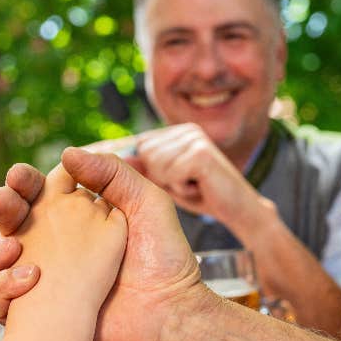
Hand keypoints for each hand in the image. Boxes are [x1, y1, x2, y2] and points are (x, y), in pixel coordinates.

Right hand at [0, 150, 202, 340]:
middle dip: (2, 206)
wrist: (167, 318)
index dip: (23, 181)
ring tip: (11, 246)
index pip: (36, 193)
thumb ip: (112, 172)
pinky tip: (26, 279)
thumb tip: (66, 153)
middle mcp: (51, 247)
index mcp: (74, 218)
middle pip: (8, 222)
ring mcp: (38, 281)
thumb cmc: (164, 261)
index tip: (21, 177)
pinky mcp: (33, 315)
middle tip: (6, 201)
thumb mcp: (147, 204)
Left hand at [133, 123, 263, 226]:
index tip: (150, 173)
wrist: (238, 210)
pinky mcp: (201, 153)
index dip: (136, 164)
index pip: (138, 143)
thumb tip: (102, 157)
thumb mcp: (164, 180)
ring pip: (154, 164)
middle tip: (183, 184)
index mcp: (175, 133)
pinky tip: (198, 187)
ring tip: (191, 185)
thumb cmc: (200, 195)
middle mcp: (185, 130)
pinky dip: (180, 187)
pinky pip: (169, 173)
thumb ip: (139, 168)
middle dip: (157, 177)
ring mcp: (194, 139)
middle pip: (143, 153)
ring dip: (169, 183)